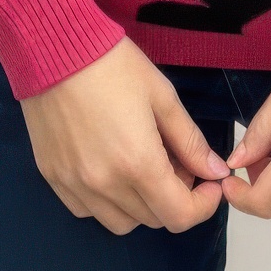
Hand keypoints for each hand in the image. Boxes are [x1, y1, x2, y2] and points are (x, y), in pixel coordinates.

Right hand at [20, 37, 229, 235]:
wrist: (54, 48)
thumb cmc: (114, 64)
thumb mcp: (162, 96)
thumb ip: (191, 141)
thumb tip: (216, 171)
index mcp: (138, 163)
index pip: (179, 216)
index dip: (203, 206)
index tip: (210, 183)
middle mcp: (105, 185)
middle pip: (153, 220)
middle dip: (175, 197)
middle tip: (177, 160)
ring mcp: (75, 185)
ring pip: (120, 222)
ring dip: (141, 204)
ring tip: (143, 164)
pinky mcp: (53, 178)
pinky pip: (88, 210)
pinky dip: (108, 201)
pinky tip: (111, 167)